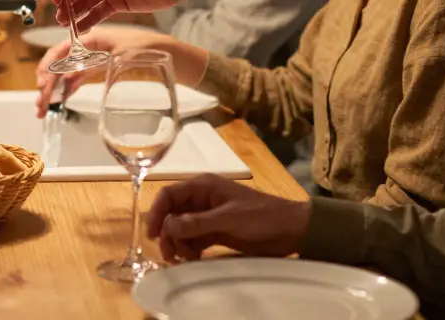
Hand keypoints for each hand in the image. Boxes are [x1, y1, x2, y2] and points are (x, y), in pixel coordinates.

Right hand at [34, 27, 152, 117]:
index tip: (41, 84)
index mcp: (92, 38)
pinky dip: (68, 88)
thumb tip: (69, 78)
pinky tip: (61, 99)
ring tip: (43, 107)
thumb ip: (93, 65)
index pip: (61, 51)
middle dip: (47, 83)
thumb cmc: (150, 49)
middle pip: (60, 63)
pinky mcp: (102, 69)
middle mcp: (90, 47)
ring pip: (68, 73)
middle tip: (40, 104)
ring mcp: (96, 58)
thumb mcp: (121, 56)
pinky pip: (79, 78)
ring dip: (54, 89)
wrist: (173, 57)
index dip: (47, 66)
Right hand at [147, 174, 311, 261]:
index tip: (153, 234)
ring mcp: (208, 216)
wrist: (291, 230)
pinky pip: (193, 239)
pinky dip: (190, 248)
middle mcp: (201, 199)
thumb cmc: (261, 216)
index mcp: (203, 187)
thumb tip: (167, 226)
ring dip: (179, 243)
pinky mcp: (215, 231)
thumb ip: (196, 223)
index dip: (156, 212)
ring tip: (188, 257)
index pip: (169, 195)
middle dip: (168, 233)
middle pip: (172, 214)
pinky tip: (195, 258)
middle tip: (171, 254)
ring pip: (180, 228)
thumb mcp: (228, 219)